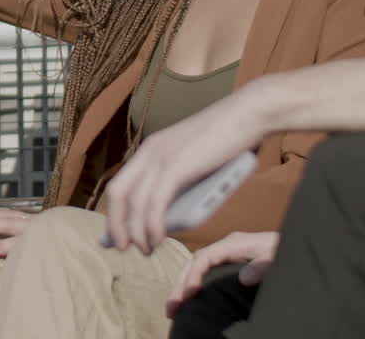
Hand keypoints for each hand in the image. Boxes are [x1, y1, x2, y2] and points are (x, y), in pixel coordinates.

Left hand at [102, 82, 270, 253]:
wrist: (249, 114)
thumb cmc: (232, 139)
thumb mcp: (199, 162)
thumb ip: (185, 183)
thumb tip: (176, 213)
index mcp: (152, 148)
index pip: (121, 183)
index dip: (114, 211)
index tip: (115, 233)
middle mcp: (150, 151)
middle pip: (117, 193)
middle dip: (116, 224)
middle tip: (123, 247)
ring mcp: (160, 157)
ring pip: (134, 203)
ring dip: (136, 231)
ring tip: (146, 250)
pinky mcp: (175, 166)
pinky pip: (155, 203)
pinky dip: (152, 226)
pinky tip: (156, 239)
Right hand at [165, 231, 277, 317]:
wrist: (297, 245)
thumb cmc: (287, 251)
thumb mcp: (277, 258)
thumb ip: (262, 266)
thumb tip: (243, 278)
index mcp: (233, 244)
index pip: (204, 257)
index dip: (194, 275)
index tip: (190, 295)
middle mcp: (225, 247)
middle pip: (194, 262)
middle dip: (180, 284)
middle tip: (171, 308)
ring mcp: (225, 254)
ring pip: (196, 267)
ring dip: (183, 285)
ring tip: (174, 308)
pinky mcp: (228, 262)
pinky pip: (204, 271)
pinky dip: (193, 284)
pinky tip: (189, 299)